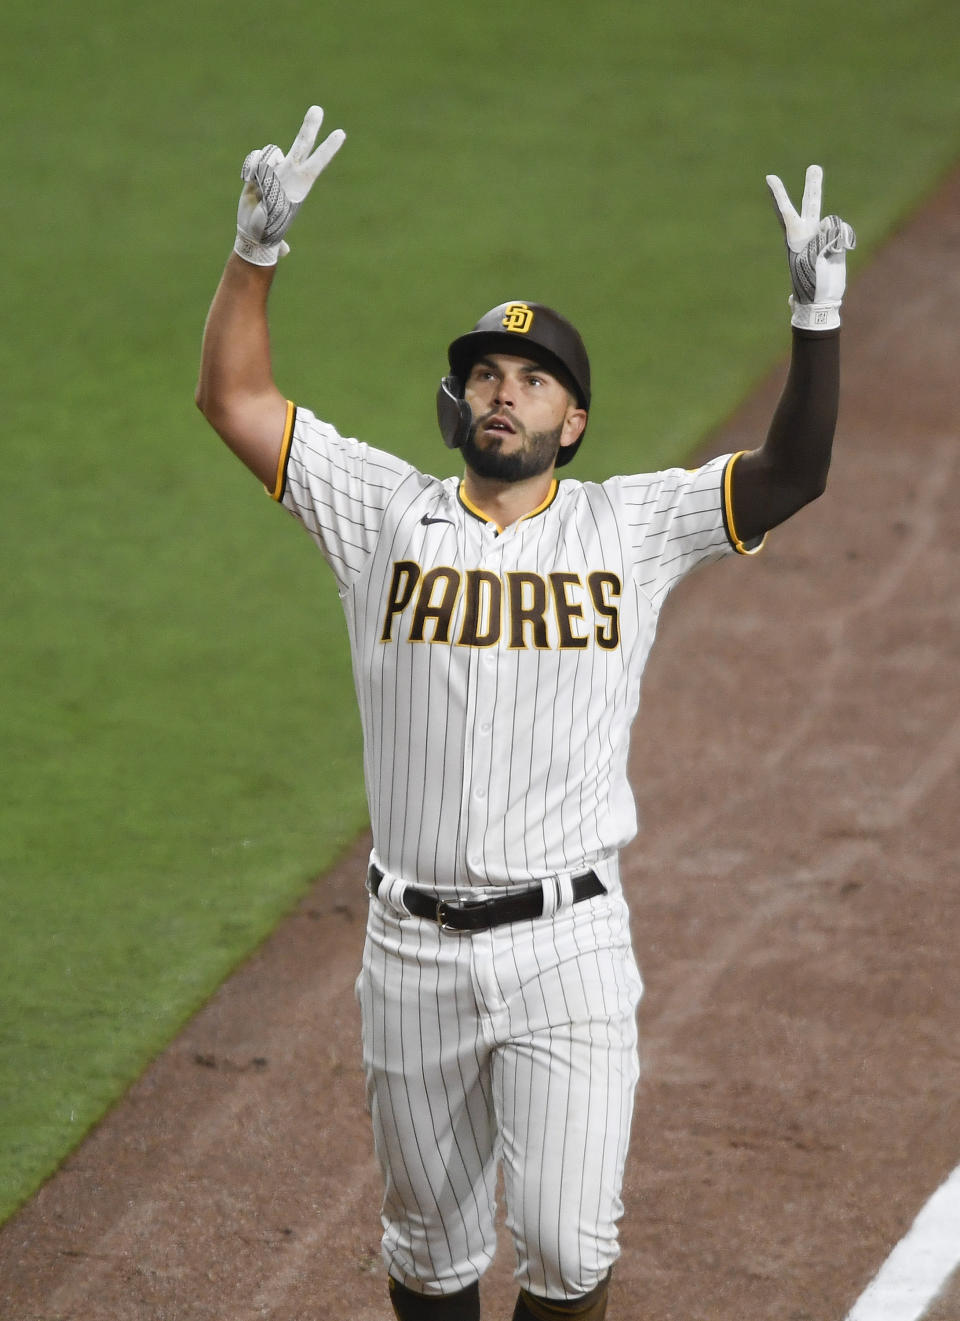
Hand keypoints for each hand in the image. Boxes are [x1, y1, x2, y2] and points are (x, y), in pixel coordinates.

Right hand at [235, 105, 345, 266]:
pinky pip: (255, 157)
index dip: (328, 148)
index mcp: (300, 186)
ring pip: (270, 151)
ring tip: (261, 190)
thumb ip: (278, 224)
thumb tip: (283, 248)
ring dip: (261, 168)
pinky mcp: (261, 169)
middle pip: (302, 144)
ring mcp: (277, 170)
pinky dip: (250, 168)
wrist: (255, 232)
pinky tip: (249, 184)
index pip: (317, 162)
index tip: (341, 133)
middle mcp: (291, 174)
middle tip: (317, 109)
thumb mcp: (276, 231)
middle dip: (310, 126)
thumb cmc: (268, 232)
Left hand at [766, 164, 855, 330]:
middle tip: (814, 168)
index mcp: (795, 239)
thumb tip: (830, 224)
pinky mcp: (837, 244)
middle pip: (811, 205)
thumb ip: (820, 239)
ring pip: (833, 223)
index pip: (786, 212)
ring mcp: (824, 239)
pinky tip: (838, 254)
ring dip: (833, 238)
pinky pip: (843, 232)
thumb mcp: (810, 261)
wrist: (821, 301)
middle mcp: (809, 235)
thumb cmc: (810, 284)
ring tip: (826, 257)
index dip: (779, 194)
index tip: (770, 177)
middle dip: (813, 187)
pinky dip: (844, 241)